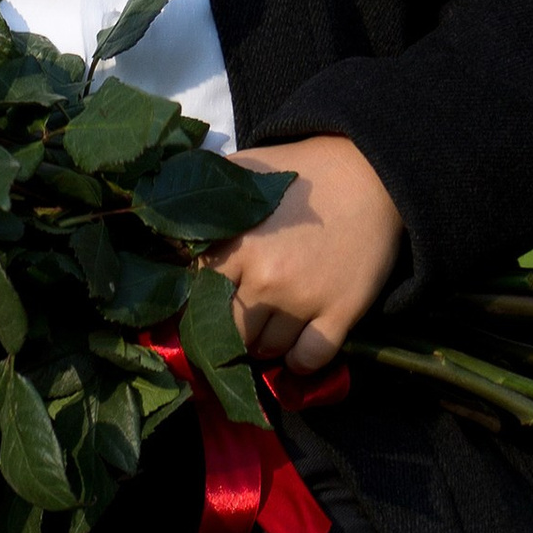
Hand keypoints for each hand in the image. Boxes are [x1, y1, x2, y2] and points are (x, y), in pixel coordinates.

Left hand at [208, 137, 403, 374]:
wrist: (371, 174)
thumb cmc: (303, 172)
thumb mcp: (245, 170)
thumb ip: (205, 196)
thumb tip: (161, 221)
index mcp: (236, 244)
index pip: (197, 297)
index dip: (200, 303)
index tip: (207, 304)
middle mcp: (265, 278)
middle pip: (228, 333)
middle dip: (229, 331)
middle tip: (240, 319)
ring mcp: (304, 300)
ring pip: (266, 350)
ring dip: (264, 344)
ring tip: (270, 325)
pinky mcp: (341, 313)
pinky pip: (308, 360)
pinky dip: (298, 362)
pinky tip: (296, 347)